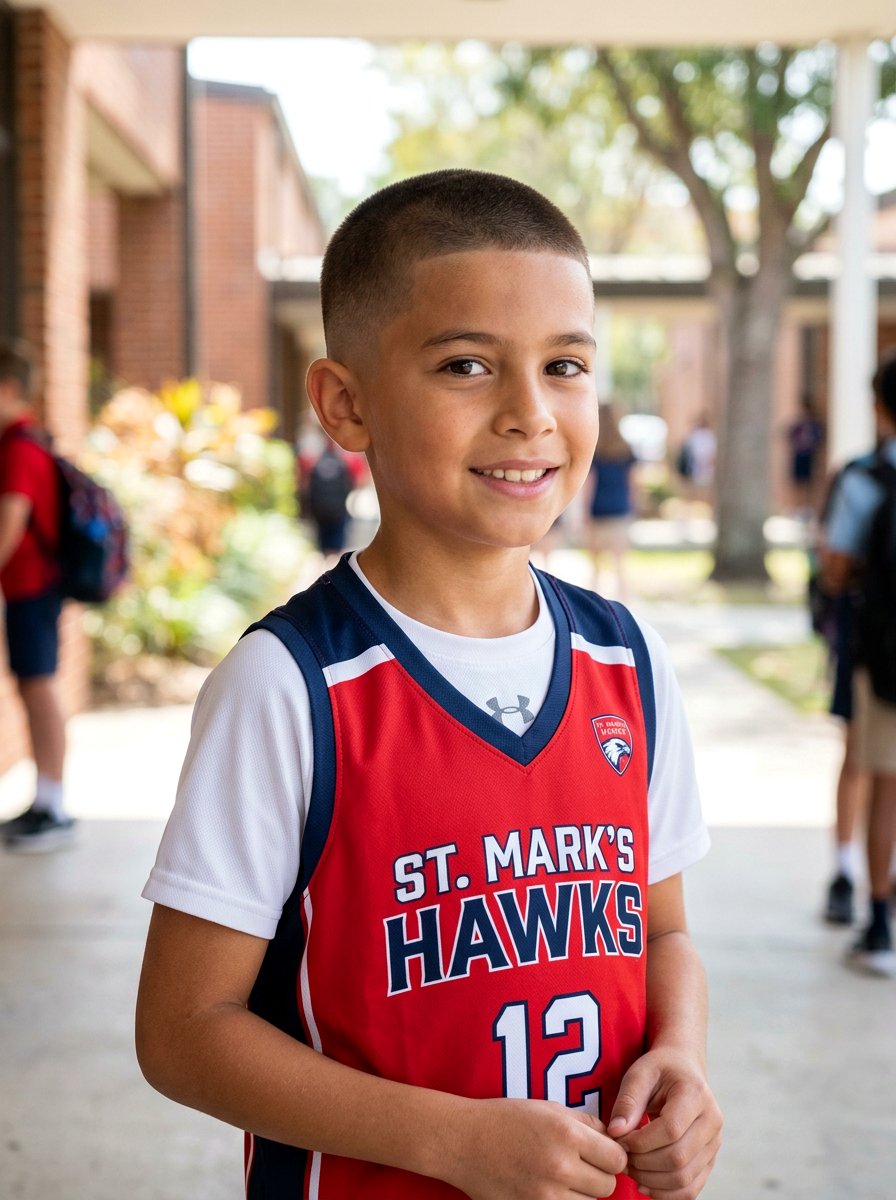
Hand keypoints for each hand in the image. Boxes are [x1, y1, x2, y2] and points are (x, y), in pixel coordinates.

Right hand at [448, 1097, 627, 1199]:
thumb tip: (612, 1138)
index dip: (613, 1155)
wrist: (463, 1141)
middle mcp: (561, 1167)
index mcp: (567, 1135)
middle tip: (581, 1164)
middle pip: (607, 1186)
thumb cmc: (505, 1119)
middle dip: (600, 1174)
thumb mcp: (548, 1108)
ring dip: (583, 1192)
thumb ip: (585, 1123)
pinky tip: (550, 1188)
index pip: (617, 1159)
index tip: (602, 1152)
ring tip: (561, 1175)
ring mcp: (547, 1196)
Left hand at [606, 1048, 721, 1199]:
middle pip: (678, 1158)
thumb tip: (615, 1132)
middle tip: (621, 1158)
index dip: (641, 1141)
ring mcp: (714, 1143)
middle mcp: (712, 1121)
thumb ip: (627, 1101)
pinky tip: (645, 1184)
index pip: (671, 1130)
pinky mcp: (709, 1160)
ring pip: (684, 1178)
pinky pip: (691, 1188)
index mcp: (696, 1094)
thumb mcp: (639, 1073)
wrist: (684, 1069)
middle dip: (643, 1164)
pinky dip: (666, 1193)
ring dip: (652, 1181)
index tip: (619, 1139)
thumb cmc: (660, 1069)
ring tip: (630, 1169)